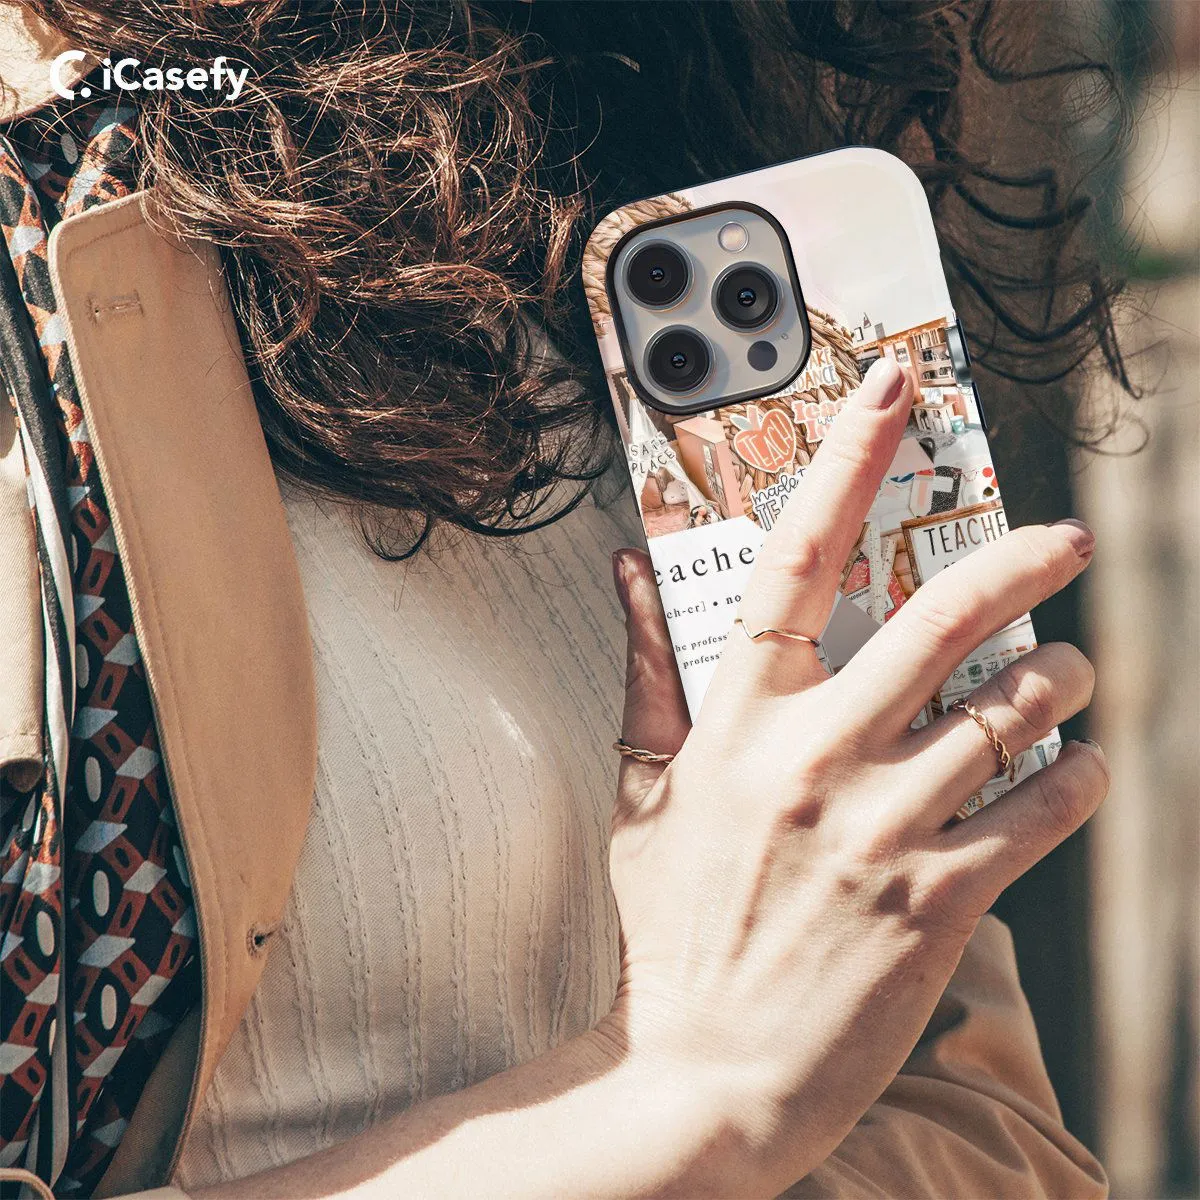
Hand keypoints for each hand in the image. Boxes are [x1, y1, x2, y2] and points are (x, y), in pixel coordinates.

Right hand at [605, 358, 1107, 1193]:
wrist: (703, 1073)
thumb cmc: (672, 928)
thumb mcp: (643, 794)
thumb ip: (647, 675)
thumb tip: (629, 573)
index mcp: (738, 723)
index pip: (796, 559)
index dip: (848, 461)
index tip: (896, 392)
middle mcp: (815, 758)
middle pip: (941, 619)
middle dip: (1022, 562)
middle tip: (1064, 539)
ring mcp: (881, 828)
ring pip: (1009, 712)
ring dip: (1061, 681)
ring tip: (1072, 674)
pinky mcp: (938, 901)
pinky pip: (1039, 810)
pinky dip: (1076, 776)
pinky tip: (1077, 766)